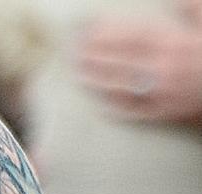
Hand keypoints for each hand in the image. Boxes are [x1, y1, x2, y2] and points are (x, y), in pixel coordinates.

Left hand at [76, 12, 201, 127]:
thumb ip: (191, 6)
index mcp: (175, 44)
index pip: (131, 37)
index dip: (106, 33)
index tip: (87, 29)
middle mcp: (164, 71)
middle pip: (120, 63)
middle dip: (94, 57)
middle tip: (72, 52)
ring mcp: (163, 95)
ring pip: (121, 89)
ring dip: (97, 82)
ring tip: (78, 74)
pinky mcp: (167, 115)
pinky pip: (135, 113)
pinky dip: (116, 109)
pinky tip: (99, 104)